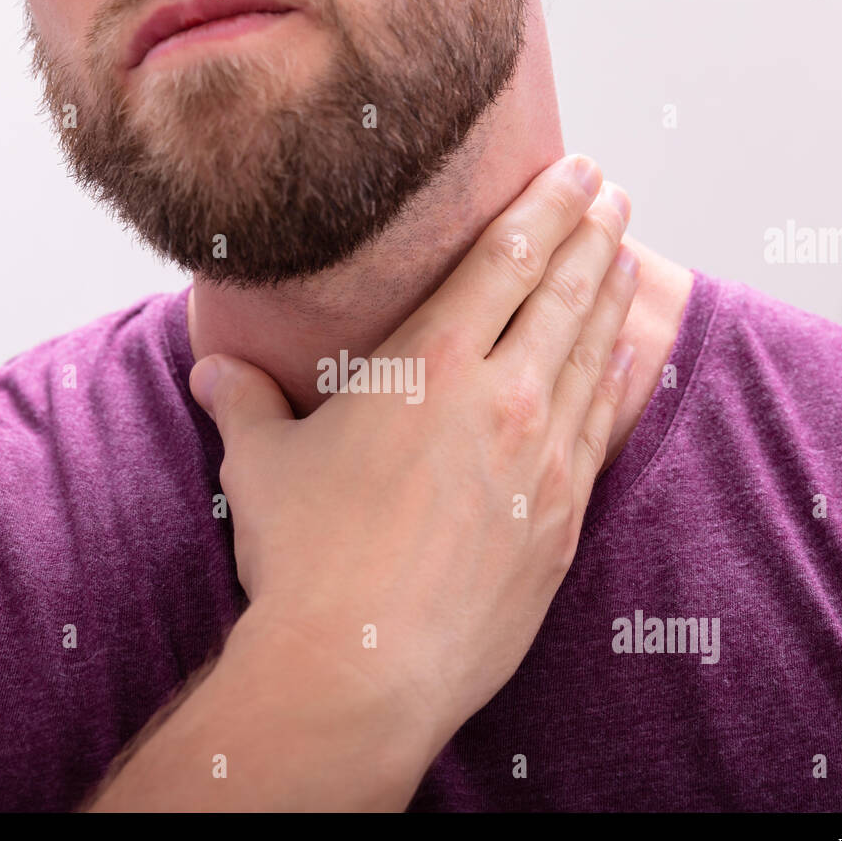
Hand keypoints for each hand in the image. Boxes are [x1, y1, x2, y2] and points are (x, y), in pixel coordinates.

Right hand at [190, 154, 637, 753]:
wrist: (362, 670)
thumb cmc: (307, 561)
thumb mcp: (260, 467)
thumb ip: (244, 405)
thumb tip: (212, 372)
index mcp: (430, 364)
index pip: (505, 258)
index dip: (545, 205)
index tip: (576, 169)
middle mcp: (502, 397)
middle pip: (563, 291)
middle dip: (592, 232)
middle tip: (614, 191)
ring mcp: (543, 459)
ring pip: (594, 352)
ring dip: (613, 294)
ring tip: (627, 255)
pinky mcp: (563, 519)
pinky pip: (603, 426)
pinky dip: (620, 378)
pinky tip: (629, 354)